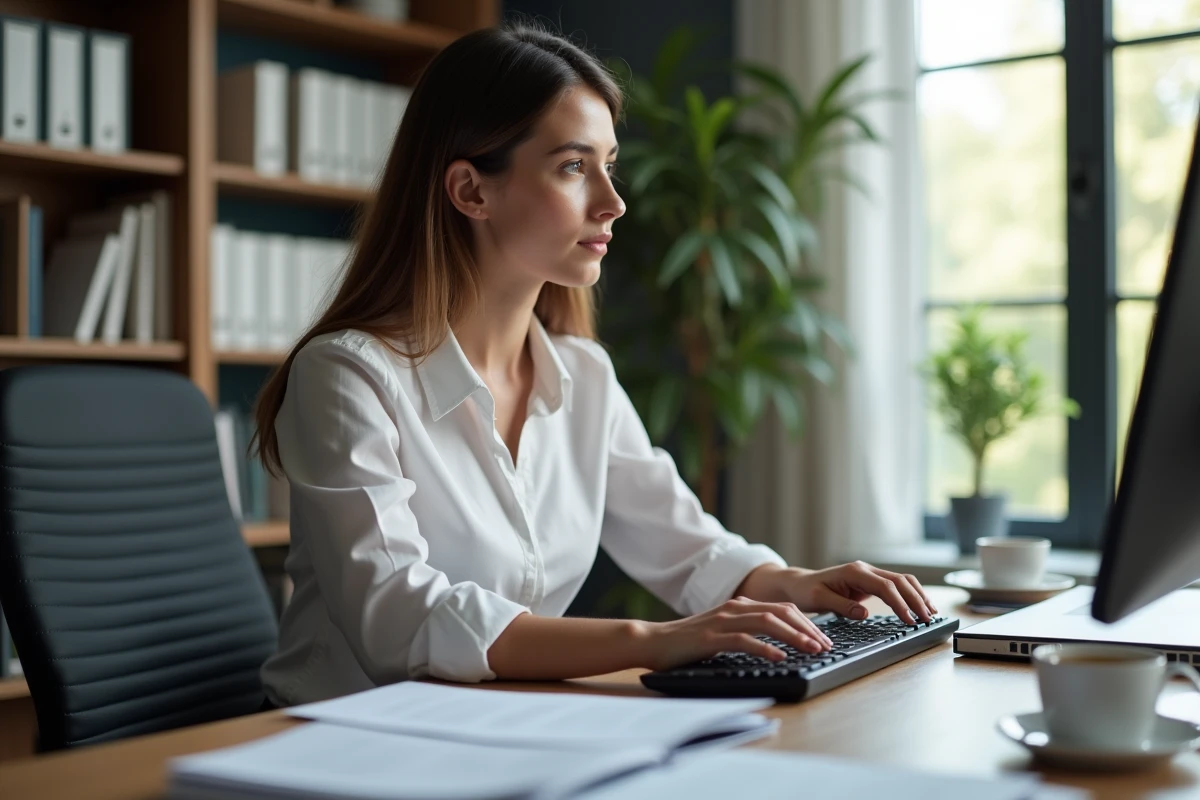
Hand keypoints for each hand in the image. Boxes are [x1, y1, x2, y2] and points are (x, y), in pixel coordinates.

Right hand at [634, 596, 833, 671]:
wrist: (651, 641)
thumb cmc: (687, 642)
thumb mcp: (722, 632)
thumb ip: (746, 631)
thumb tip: (778, 644)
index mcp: (739, 606)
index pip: (783, 609)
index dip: (807, 623)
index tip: (824, 639)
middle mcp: (734, 608)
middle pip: (781, 612)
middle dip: (808, 628)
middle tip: (826, 645)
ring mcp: (722, 621)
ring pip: (767, 622)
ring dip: (793, 636)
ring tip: (811, 649)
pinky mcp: (710, 638)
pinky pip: (743, 640)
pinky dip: (765, 648)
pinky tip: (779, 658)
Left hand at [740, 562, 937, 624]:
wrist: (800, 583)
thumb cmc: (807, 591)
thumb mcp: (819, 600)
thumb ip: (841, 606)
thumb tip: (864, 613)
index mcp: (853, 572)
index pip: (885, 586)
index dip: (899, 603)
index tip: (909, 619)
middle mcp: (865, 569)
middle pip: (899, 581)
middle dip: (916, 599)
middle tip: (928, 618)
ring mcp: (870, 574)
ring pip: (902, 580)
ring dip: (918, 595)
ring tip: (931, 612)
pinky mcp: (871, 582)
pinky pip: (896, 586)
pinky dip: (911, 594)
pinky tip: (920, 606)